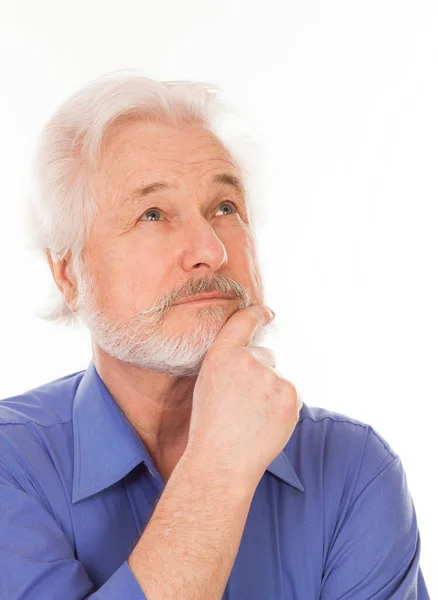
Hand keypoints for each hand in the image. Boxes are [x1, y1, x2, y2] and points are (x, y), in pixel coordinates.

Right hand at [185, 305, 300, 488]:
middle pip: (265, 356)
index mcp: (220, 355)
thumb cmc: (211, 428)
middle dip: (261, 375)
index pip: (242, 322)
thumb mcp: (208, 384)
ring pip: (279, 379)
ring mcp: (270, 377)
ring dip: (272, 394)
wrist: (222, 461)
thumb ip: (230, 364)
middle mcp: (246, 360)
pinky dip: (284, 408)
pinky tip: (266, 424)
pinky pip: (291, 396)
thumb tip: (258, 358)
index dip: (256, 313)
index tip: (267, 312)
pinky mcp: (290, 394)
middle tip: (244, 405)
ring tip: (252, 419)